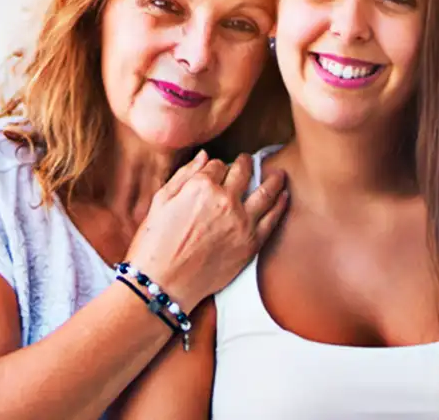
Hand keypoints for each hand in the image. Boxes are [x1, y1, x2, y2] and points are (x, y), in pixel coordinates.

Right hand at [124, 150, 287, 310]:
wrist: (163, 283)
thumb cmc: (154, 243)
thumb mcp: (161, 201)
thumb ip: (184, 175)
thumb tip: (205, 156)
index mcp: (201, 186)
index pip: (218, 165)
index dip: (218, 166)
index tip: (219, 170)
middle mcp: (225, 200)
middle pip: (243, 172)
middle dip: (247, 163)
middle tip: (250, 161)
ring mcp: (242, 222)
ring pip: (266, 191)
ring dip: (274, 178)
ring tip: (279, 173)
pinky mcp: (251, 243)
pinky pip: (273, 218)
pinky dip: (281, 204)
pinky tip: (284, 196)